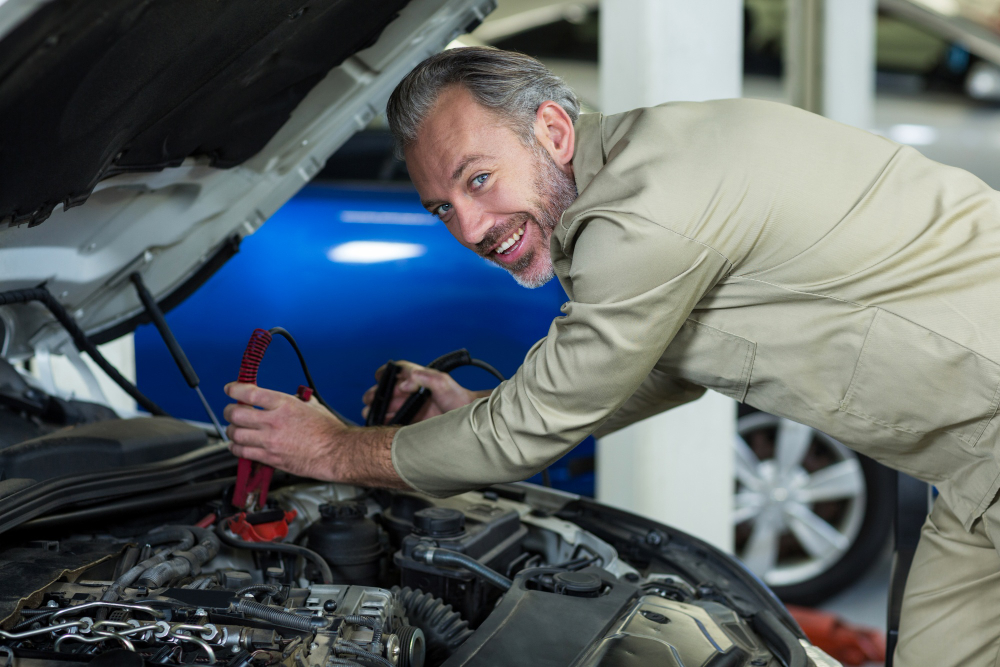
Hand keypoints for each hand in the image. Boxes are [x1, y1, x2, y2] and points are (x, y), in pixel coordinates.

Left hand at [224, 382, 404, 487]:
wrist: (336, 452)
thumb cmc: (328, 430)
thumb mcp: (311, 405)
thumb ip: (293, 400)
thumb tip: (283, 398)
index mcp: (284, 404)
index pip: (249, 393)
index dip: (234, 389)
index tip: (230, 389)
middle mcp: (273, 421)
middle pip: (236, 413)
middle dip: (230, 411)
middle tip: (232, 411)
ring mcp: (270, 441)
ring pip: (235, 434)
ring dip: (231, 430)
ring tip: (235, 429)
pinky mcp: (270, 457)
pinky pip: (242, 452)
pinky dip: (236, 447)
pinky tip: (239, 445)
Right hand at [361, 360, 485, 423]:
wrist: (468, 420)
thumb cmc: (459, 399)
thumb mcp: (444, 383)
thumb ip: (427, 377)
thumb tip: (406, 380)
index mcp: (420, 379)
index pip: (400, 371)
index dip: (387, 372)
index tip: (378, 376)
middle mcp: (414, 392)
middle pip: (389, 390)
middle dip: (378, 394)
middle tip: (371, 400)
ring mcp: (413, 407)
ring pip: (389, 406)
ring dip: (379, 408)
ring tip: (372, 413)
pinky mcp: (413, 422)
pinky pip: (395, 420)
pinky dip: (385, 421)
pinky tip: (380, 423)